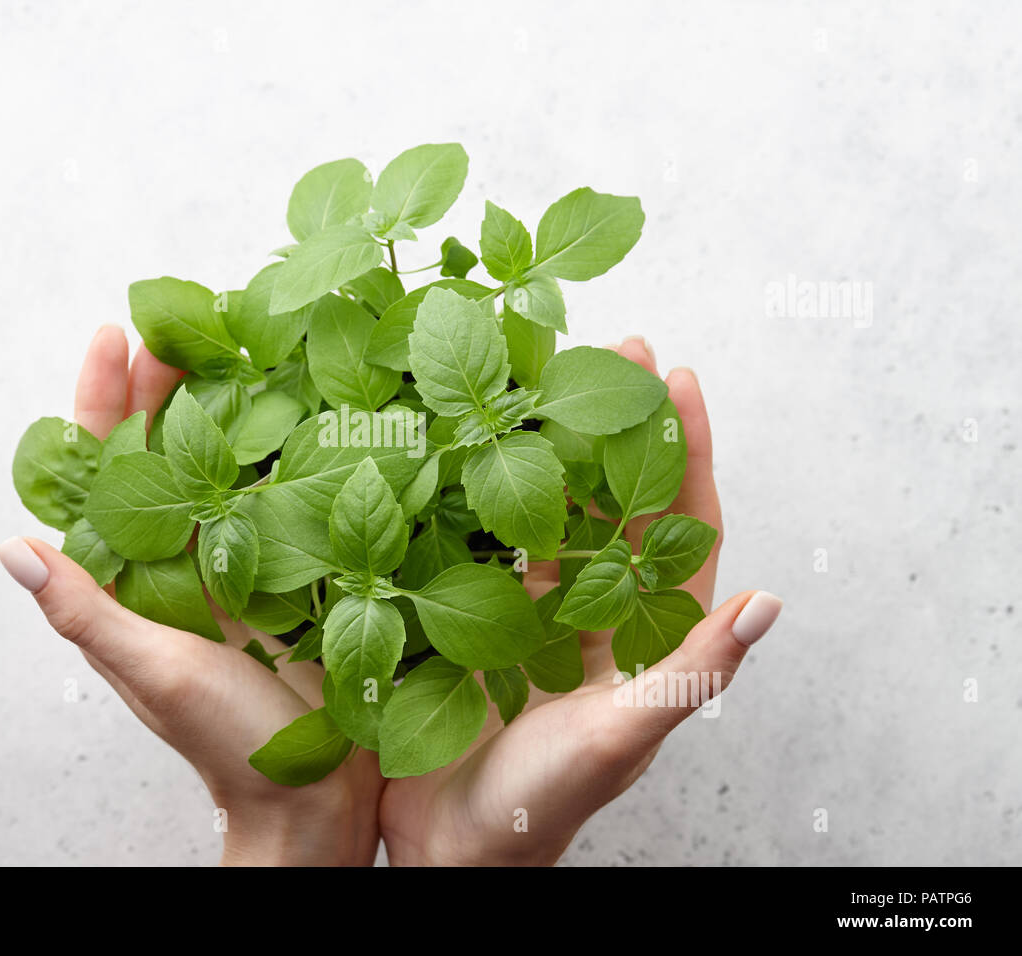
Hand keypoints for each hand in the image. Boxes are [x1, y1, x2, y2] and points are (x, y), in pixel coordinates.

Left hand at [0, 326, 383, 864]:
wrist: (316, 794)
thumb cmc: (226, 743)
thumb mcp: (153, 672)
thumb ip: (88, 612)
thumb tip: (11, 549)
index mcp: (131, 579)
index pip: (101, 476)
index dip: (100, 405)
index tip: (110, 337)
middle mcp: (177, 559)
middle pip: (159, 452)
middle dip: (162, 383)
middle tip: (176, 316)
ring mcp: (236, 560)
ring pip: (219, 463)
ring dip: (223, 401)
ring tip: (235, 337)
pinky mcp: (289, 569)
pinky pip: (281, 495)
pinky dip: (284, 446)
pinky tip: (298, 402)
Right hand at [378, 336, 782, 864]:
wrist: (453, 842)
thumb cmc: (546, 799)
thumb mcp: (622, 735)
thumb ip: (691, 670)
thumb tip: (769, 601)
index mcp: (649, 632)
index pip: (682, 526)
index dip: (687, 452)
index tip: (681, 378)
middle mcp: (600, 609)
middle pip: (620, 498)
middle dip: (621, 423)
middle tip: (612, 345)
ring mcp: (539, 609)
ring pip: (556, 507)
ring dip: (555, 443)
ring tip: (542, 372)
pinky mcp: (481, 614)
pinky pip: (491, 540)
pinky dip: (489, 490)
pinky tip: (473, 442)